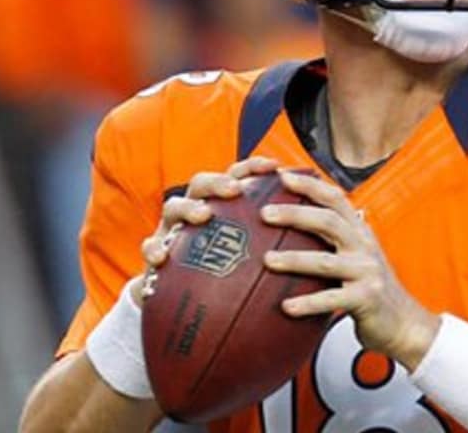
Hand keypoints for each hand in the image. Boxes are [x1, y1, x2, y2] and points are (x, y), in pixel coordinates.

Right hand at [128, 156, 280, 305]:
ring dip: (187, 208)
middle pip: (201, 183)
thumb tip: (317, 248)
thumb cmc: (222, 278)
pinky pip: (150, 247)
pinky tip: (160, 258)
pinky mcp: (154, 251)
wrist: (178, 301)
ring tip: (203, 215)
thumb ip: (275, 249)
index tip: (274, 166)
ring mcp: (171, 229)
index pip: (235, 178)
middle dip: (218, 182)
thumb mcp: (249, 262)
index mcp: (220, 208)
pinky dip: (154, 249)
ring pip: (173, 207)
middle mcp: (194, 211)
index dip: (252, 168)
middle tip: (235, 190)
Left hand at [261, 170, 439, 369]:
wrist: (405, 322)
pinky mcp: (366, 299)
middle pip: (328, 221)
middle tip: (264, 213)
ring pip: (326, 261)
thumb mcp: (357, 255)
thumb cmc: (370, 287)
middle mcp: (364, 246)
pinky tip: (286, 306)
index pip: (335, 198)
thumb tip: (298, 218)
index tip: (281, 176)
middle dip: (295, 214)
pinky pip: (332, 299)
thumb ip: (334, 238)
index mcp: (359, 231)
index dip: (310, 184)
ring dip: (294, 259)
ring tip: (267, 259)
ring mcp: (367, 272)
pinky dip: (308, 303)